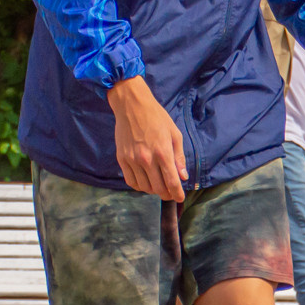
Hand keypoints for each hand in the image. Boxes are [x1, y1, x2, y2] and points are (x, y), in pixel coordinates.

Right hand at [109, 77, 185, 200]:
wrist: (132, 106)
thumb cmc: (157, 118)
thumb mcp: (174, 134)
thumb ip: (179, 157)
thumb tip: (183, 176)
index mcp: (163, 152)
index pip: (172, 182)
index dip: (177, 194)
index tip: (179, 198)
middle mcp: (147, 159)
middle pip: (158, 188)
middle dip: (167, 194)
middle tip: (170, 193)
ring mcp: (132, 160)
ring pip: (144, 187)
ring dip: (153, 190)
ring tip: (158, 186)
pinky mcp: (122, 159)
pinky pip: (130, 181)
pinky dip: (139, 186)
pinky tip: (145, 182)